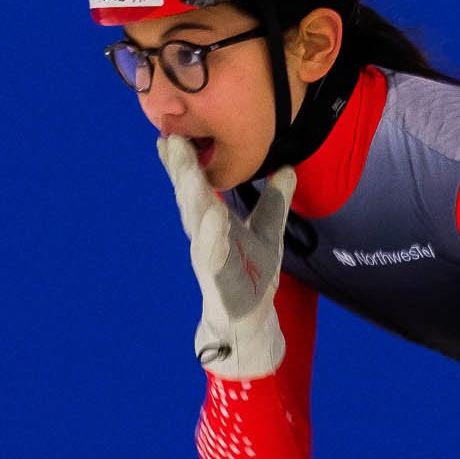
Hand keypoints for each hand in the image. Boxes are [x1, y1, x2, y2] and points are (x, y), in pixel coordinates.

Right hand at [158, 135, 294, 379]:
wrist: (249, 324)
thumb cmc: (252, 275)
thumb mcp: (268, 233)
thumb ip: (274, 202)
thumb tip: (288, 169)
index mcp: (212, 225)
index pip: (196, 188)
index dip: (184, 163)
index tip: (172, 134)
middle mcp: (206, 240)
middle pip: (191, 201)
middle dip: (182, 172)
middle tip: (173, 141)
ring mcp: (210, 262)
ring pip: (198, 227)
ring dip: (193, 200)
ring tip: (191, 175)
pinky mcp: (220, 285)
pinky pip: (215, 260)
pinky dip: (214, 240)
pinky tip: (216, 220)